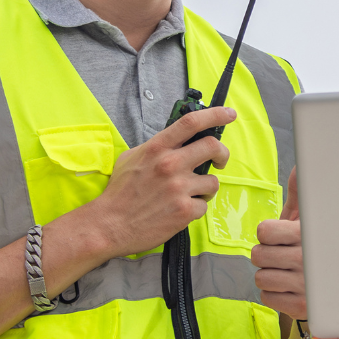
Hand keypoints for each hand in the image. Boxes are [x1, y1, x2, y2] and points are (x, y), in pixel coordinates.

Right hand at [74, 108, 233, 257]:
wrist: (109, 225)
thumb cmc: (119, 193)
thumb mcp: (131, 158)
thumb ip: (155, 148)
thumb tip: (176, 141)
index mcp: (157, 148)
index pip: (191, 122)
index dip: (215, 114)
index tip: (229, 114)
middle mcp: (170, 164)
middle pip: (213, 146)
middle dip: (222, 154)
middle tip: (220, 161)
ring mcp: (179, 188)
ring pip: (212, 181)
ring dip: (205, 188)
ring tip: (189, 195)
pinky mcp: (184, 211)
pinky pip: (203, 205)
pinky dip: (195, 209)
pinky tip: (179, 211)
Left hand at [249, 170, 306, 319]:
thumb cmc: (318, 246)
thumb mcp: (311, 219)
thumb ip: (300, 193)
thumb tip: (301, 164)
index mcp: (309, 234)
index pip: (264, 232)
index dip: (268, 234)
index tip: (281, 236)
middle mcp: (307, 260)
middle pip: (257, 255)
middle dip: (265, 255)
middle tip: (282, 255)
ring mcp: (305, 286)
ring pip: (260, 278)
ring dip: (270, 275)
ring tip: (287, 271)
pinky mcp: (302, 307)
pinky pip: (267, 297)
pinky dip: (274, 293)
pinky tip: (289, 287)